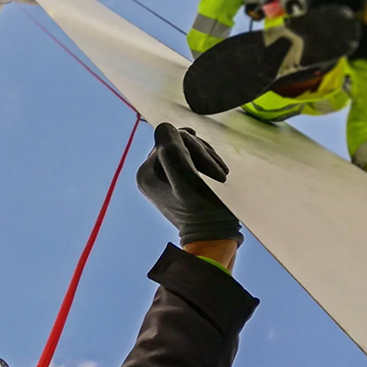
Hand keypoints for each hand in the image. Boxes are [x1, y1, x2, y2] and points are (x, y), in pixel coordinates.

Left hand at [137, 123, 242, 246]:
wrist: (214, 239)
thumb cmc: (204, 213)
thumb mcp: (188, 182)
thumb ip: (174, 154)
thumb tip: (164, 127)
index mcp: (146, 173)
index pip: (172, 139)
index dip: (196, 150)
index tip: (214, 172)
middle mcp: (149, 172)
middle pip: (178, 142)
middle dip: (202, 154)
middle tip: (220, 175)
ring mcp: (161, 176)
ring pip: (186, 147)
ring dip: (206, 158)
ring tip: (220, 177)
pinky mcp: (175, 179)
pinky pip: (190, 156)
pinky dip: (205, 162)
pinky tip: (216, 175)